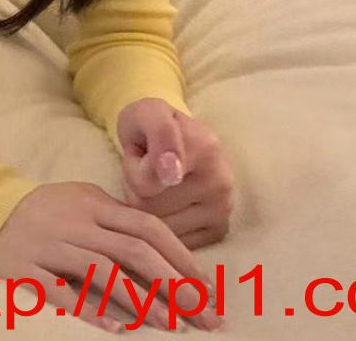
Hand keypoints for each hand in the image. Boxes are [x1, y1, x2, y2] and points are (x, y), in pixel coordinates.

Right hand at [0, 182, 224, 332]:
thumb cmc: (48, 211)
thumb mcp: (84, 202)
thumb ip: (119, 222)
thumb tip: (169, 256)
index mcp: (94, 204)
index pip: (147, 227)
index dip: (181, 258)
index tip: (208, 290)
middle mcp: (75, 222)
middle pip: (132, 250)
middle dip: (174, 285)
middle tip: (204, 317)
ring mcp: (50, 244)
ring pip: (102, 270)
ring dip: (141, 299)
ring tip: (171, 325)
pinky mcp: (26, 268)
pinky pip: (61, 291)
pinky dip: (90, 309)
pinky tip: (117, 328)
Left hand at [117, 100, 234, 248]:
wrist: (173, 137)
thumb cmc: (152, 125)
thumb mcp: (145, 113)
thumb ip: (158, 132)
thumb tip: (171, 172)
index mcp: (204, 147)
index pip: (146, 183)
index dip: (132, 169)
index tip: (142, 152)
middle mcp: (221, 182)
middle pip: (150, 208)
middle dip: (136, 190)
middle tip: (146, 170)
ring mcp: (223, 209)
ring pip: (160, 228)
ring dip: (148, 209)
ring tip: (156, 186)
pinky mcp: (219, 230)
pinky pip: (174, 241)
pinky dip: (165, 226)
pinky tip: (170, 204)